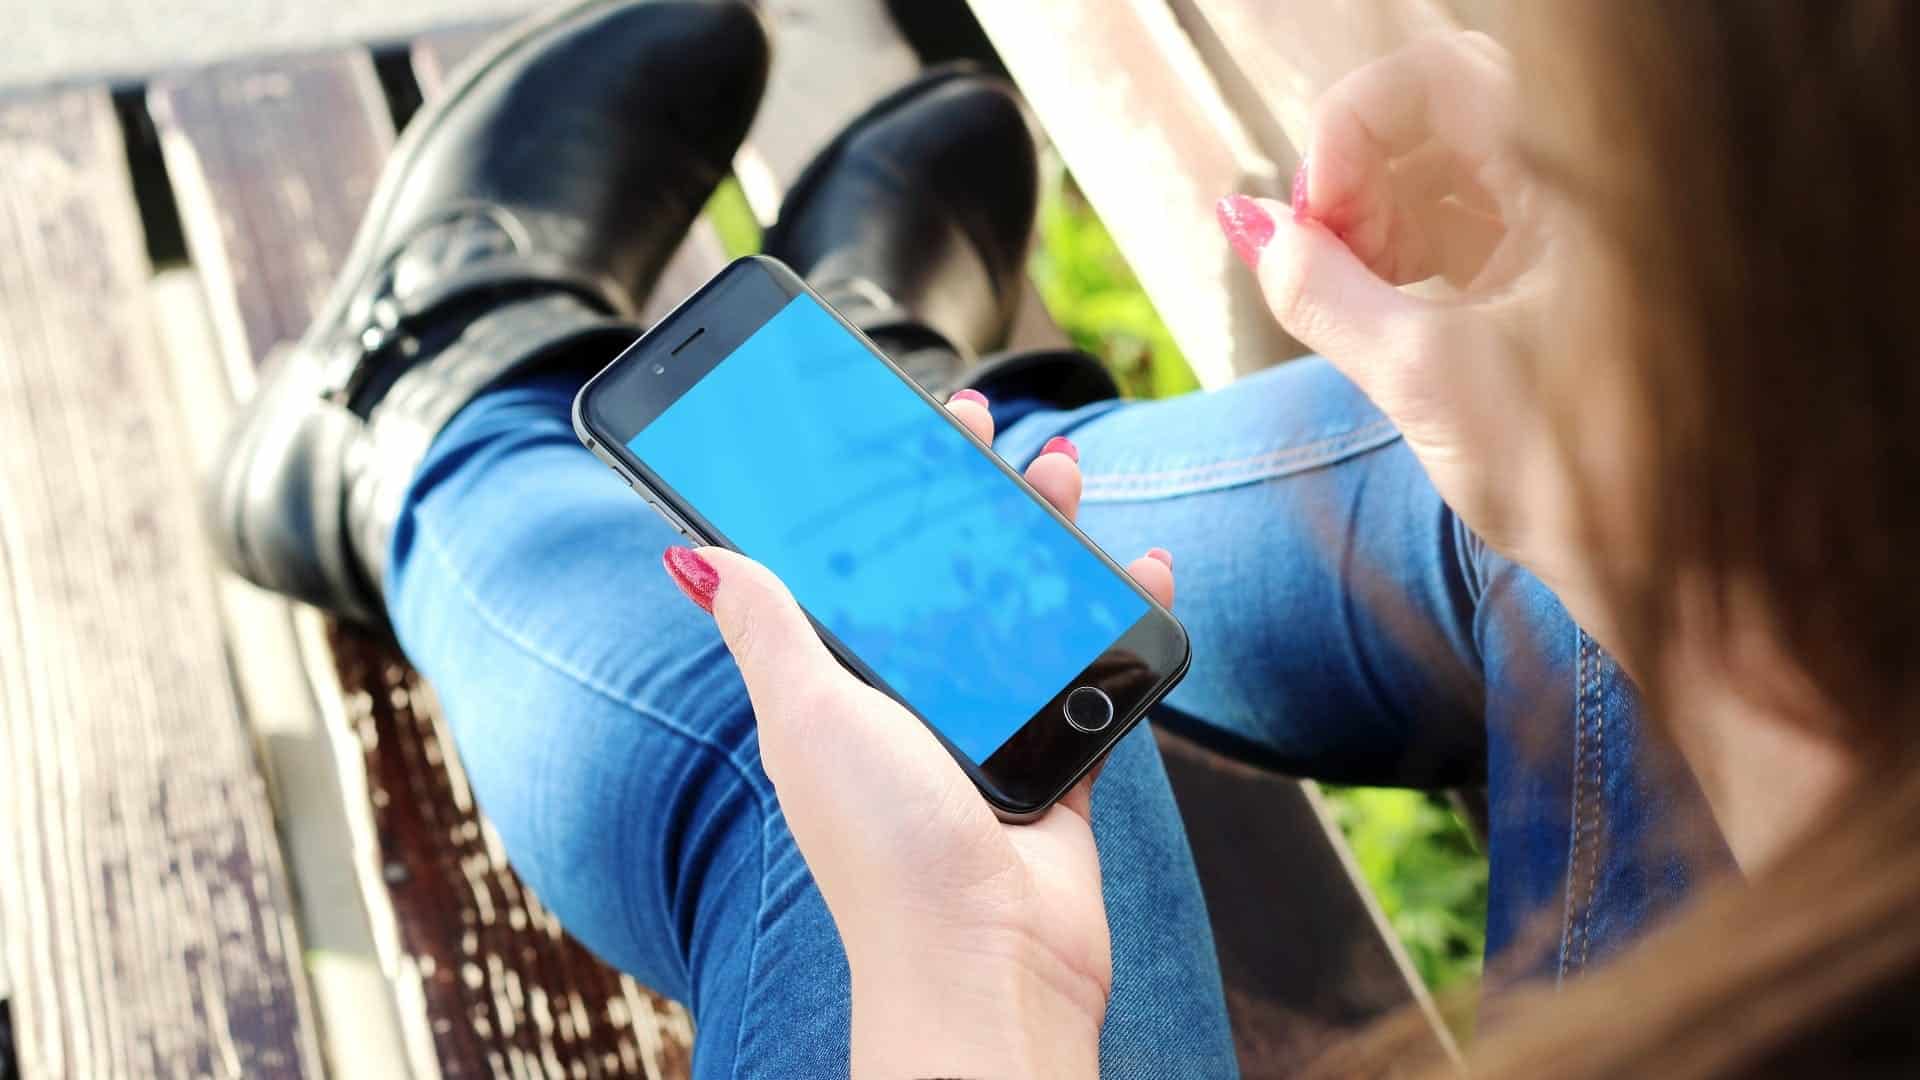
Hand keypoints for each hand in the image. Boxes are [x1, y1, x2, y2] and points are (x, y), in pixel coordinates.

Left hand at [661, 393, 1174, 1078]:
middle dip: (966, 498)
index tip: (890, 431)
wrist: (989, 959)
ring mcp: (989, 731)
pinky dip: (1117, 618)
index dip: (870, 498)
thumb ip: (766, 628)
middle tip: (982, 429)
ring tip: (1062, 474)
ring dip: (1045, 538)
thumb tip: (692, 556)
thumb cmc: (885, 846)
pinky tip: (1139, 570)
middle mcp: (912, 705)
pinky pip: (1090, 673)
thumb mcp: (810, 716)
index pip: (854, 571)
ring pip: (1023, 610)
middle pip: (945, 575)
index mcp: (843, 690)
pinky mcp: (1057, 761)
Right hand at [1222, 32, 1620, 651]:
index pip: (1443, 78)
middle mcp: (1596, 186)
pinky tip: (1379, 313)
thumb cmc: (1593, 486)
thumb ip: (1321, 294)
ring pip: (1451, 176)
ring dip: (1375, 222)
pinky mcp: (1570, 282)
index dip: (1354, 129)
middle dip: (1357, 178)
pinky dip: (1410, 258)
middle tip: (1317, 259)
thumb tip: (1245, 227)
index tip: (1309, 216)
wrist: (1692, 583)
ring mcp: (1584, 233)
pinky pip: (1473, 231)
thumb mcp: (1426, 382)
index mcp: (1592, 179)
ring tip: (1344, 298)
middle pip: (1442, 119)